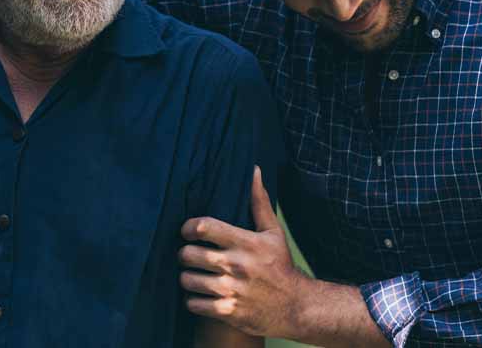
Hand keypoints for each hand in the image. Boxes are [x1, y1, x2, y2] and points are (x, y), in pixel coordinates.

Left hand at [178, 166, 309, 337]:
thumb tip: (254, 170)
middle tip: (189, 256)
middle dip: (184, 254)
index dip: (187, 228)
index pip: (202, 227)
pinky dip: (193, 301)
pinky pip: (193, 304)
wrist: (298, 308)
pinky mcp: (228, 312)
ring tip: (194, 276)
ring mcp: (231, 290)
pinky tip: (201, 295)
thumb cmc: (280, 266)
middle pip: (188, 254)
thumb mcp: (273, 233)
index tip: (188, 232)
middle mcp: (237, 265)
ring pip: (187, 280)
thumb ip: (259, 202)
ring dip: (187, 278)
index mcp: (246, 243)